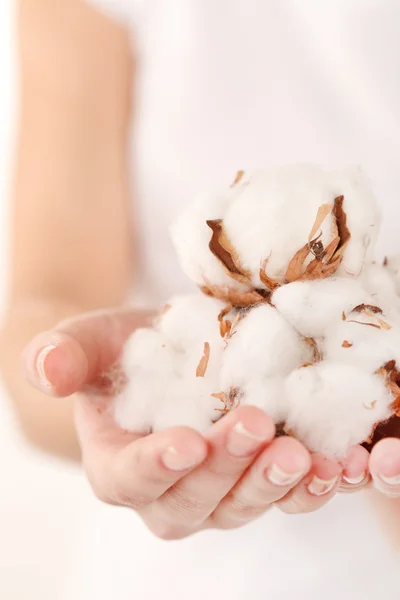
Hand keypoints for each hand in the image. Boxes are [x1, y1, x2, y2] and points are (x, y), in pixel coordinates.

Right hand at [22, 308, 399, 538]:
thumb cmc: (123, 351)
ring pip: (246, 506)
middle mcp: (170, 491)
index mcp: (119, 465)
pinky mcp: (260, 474)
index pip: (130, 480)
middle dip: (227, 469)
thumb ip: (62, 355)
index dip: (155, 467)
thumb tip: (46, 370)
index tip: (186, 442)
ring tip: (306, 456)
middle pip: (195, 501)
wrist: (169, 353)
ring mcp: (220, 489)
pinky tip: (344, 464)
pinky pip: (291, 492)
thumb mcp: (89, 341)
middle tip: (257, 427)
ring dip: (277, 486)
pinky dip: (320, 483)